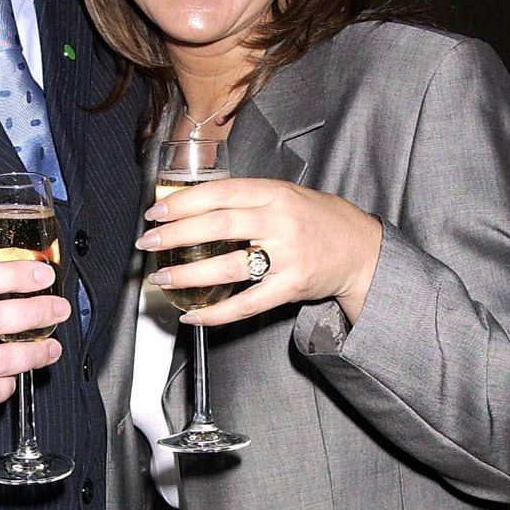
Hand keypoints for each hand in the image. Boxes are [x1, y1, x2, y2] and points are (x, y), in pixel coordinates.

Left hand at [137, 178, 381, 327]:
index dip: (183, 203)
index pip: (220, 193)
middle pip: (217, 227)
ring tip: (162, 278)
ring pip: (227, 267)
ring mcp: (286, 257)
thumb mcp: (285, 195)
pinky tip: (192, 315)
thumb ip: (246, 200)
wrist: (361, 249)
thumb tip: (193, 208)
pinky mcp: (290, 288)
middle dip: (175, 236)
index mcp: (274, 193)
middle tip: (148, 243)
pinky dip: (215, 314)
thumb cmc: (317, 220)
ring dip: (188, 274)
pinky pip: (246, 304)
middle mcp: (280, 222)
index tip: (156, 212)